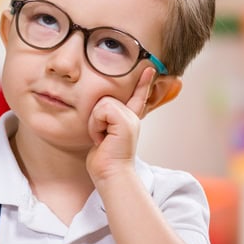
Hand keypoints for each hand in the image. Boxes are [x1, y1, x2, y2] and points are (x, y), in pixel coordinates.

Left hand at [86, 67, 155, 186]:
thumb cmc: (103, 160)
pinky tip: (102, 139)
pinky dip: (95, 125)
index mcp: (128, 120)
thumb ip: (105, 122)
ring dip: (94, 123)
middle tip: (100, 137)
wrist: (110, 174)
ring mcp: (129, 118)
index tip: (149, 68)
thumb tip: (99, 112)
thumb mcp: (102, 136)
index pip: (136, 97)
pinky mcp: (125, 121)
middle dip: (95, 118)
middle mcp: (131, 117)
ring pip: (101, 104)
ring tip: (102, 138)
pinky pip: (101, 110)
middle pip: (104, 98)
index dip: (143, 83)